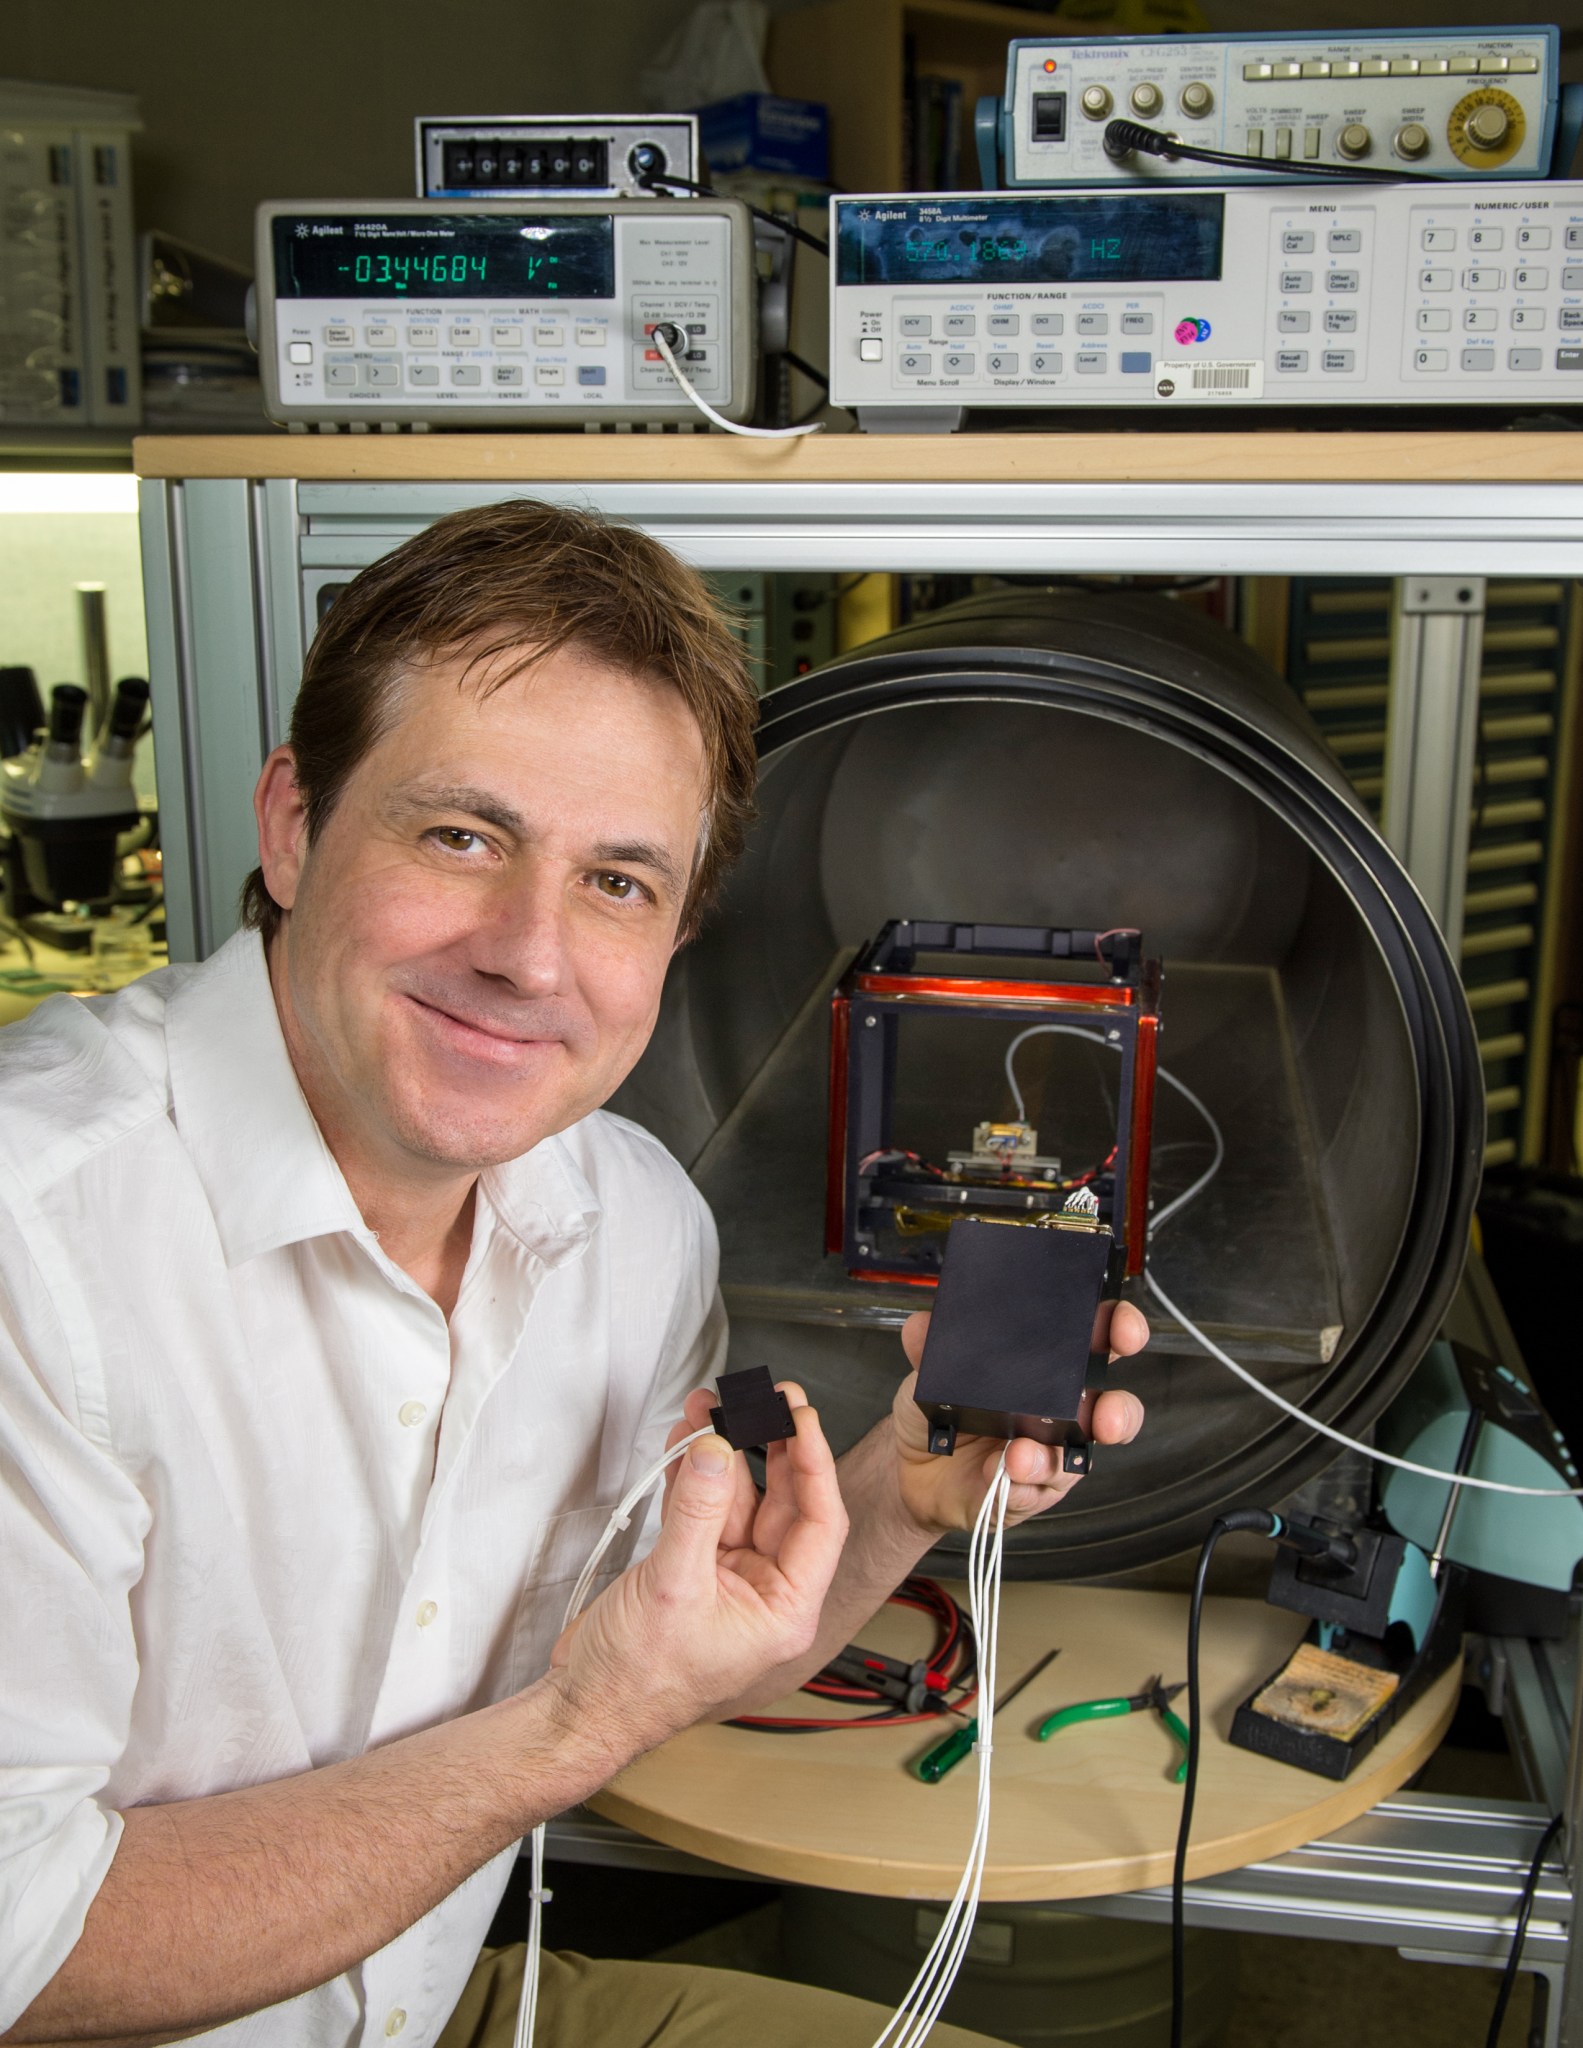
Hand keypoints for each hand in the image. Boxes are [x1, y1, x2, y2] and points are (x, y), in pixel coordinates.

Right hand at [548, 1383, 846, 1760]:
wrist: (584, 1709)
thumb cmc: (637, 1682)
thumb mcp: (673, 1586)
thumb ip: (696, 1511)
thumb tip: (714, 1452)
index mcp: (785, 1611)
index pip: (820, 1522)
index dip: (813, 1462)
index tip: (800, 1416)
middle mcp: (763, 1594)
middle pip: (782, 1503)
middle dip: (768, 1446)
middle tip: (763, 1398)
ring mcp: (726, 1580)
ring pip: (737, 1500)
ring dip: (721, 1455)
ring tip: (709, 1410)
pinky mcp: (690, 1571)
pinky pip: (702, 1512)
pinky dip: (692, 1477)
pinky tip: (684, 1443)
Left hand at [889, 1299, 1148, 1535]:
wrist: (914, 1469)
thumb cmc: (941, 1413)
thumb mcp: (929, 1372)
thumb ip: (930, 1346)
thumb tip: (923, 1325)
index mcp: (1050, 1370)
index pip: (1098, 1342)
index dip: (1119, 1329)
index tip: (1119, 1325)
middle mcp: (1062, 1413)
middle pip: (1115, 1410)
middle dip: (1119, 1412)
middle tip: (1103, 1416)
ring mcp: (1050, 1456)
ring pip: (1076, 1460)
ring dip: (1052, 1458)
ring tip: (1020, 1454)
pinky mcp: (1030, 1493)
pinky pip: (1035, 1492)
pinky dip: (1018, 1484)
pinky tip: (999, 1473)